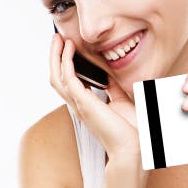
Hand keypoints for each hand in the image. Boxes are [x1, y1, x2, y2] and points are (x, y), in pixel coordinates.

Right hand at [49, 33, 141, 164]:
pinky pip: (68, 77)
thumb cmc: (130, 131)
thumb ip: (114, 89)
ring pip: (56, 77)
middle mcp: (78, 106)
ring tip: (58, 38)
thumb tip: (110, 76)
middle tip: (57, 39)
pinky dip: (66, 60)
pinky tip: (69, 48)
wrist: (132, 148)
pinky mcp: (84, 103)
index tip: (68, 49)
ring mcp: (79, 105)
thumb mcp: (121, 102)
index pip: (68, 84)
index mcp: (86, 107)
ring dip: (55, 56)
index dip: (64, 66)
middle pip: (57, 78)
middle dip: (55, 57)